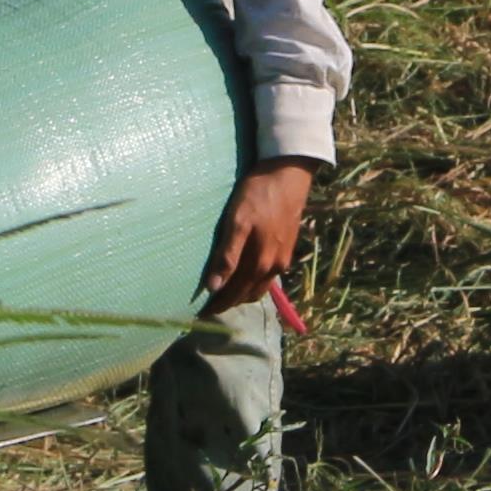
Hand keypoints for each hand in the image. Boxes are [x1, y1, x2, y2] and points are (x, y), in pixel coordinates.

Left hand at [199, 160, 313, 317]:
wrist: (289, 175)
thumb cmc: (258, 194)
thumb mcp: (237, 221)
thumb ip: (227, 255)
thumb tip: (213, 287)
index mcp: (259, 262)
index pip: (234, 293)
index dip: (217, 305)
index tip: (201, 314)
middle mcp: (273, 267)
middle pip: (247, 295)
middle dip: (229, 303)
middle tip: (209, 308)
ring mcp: (283, 259)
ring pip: (260, 287)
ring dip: (243, 294)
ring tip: (225, 294)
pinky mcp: (287, 249)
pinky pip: (269, 276)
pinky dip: (254, 282)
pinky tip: (246, 274)